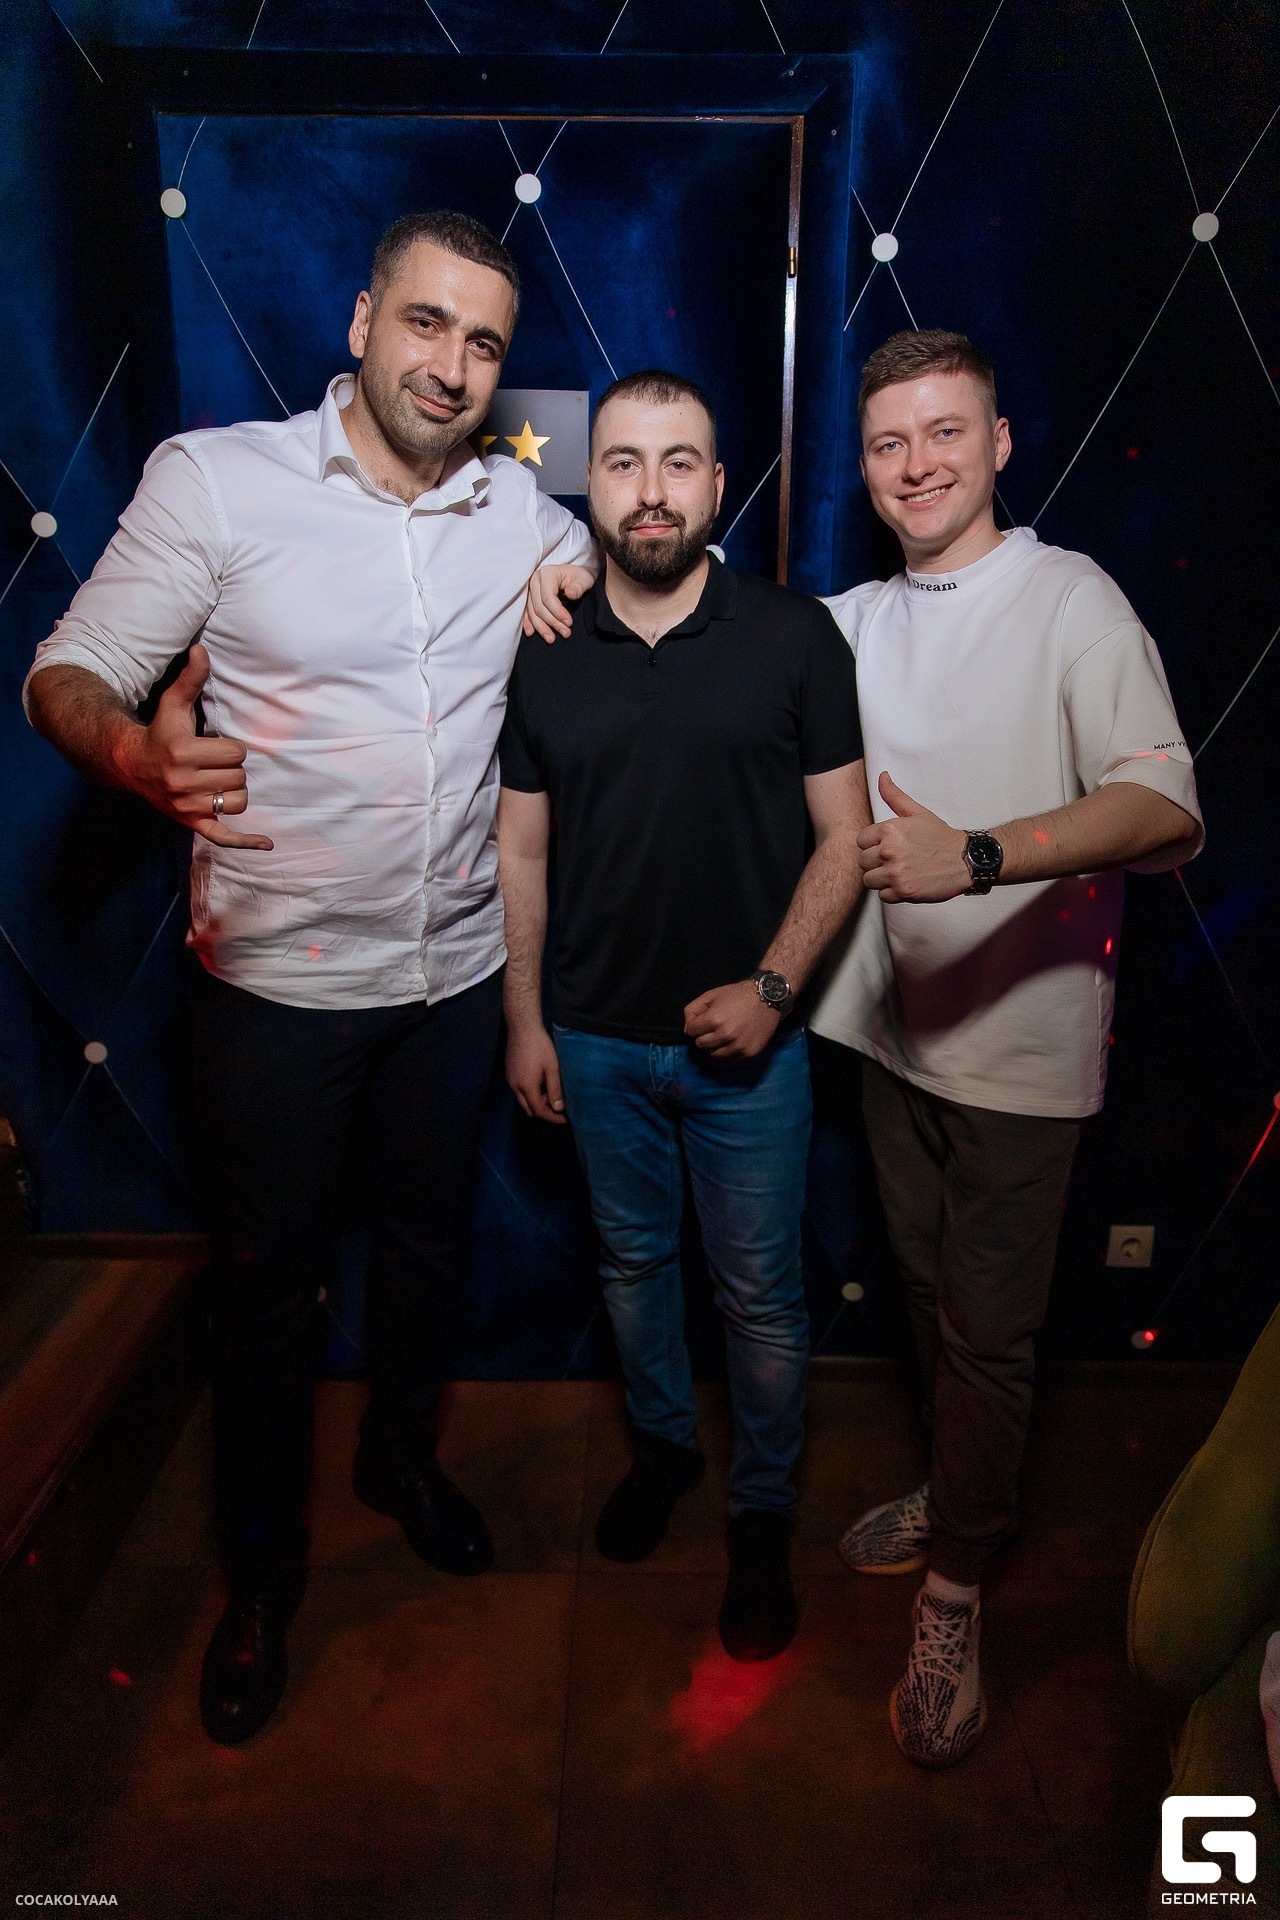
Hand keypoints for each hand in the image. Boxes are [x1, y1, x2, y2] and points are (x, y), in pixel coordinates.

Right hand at [114, 643, 272, 849]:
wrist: (130, 764)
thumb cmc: (160, 731)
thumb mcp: (173, 704)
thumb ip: (191, 679)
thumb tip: (202, 649)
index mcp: (183, 753)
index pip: (235, 754)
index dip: (232, 748)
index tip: (216, 745)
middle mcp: (184, 783)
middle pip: (239, 778)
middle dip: (232, 769)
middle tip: (214, 763)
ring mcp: (187, 807)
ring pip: (236, 803)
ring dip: (234, 792)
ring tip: (218, 781)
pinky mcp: (190, 823)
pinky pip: (222, 837)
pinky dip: (245, 842)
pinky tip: (267, 845)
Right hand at [506, 1023, 565, 1122]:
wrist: (523, 1028)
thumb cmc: (540, 1046)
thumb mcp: (552, 1068)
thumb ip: (555, 1089)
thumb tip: (558, 1108)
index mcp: (526, 1086)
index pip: (538, 1111)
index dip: (552, 1117)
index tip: (563, 1118)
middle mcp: (515, 1086)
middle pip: (529, 1109)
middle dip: (544, 1111)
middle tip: (558, 1107)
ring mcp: (510, 1080)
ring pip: (523, 1100)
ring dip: (536, 1102)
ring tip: (551, 1093)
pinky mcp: (509, 1073)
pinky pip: (519, 1091)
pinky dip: (530, 1093)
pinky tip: (540, 1083)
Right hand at [522, 563, 595, 641]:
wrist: (576, 576)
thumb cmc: (580, 577)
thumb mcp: (584, 579)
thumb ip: (579, 586)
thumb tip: (571, 594)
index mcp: (547, 573)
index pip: (548, 596)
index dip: (557, 612)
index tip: (569, 623)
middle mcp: (535, 580)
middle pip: (539, 606)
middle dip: (552, 622)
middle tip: (565, 633)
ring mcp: (531, 590)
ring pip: (533, 612)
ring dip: (541, 627)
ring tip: (551, 639)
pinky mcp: (529, 598)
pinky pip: (527, 612)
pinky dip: (529, 623)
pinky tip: (531, 633)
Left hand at [683, 981, 779, 1058]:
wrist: (767, 997)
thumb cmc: (737, 995)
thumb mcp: (711, 995)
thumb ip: (693, 1010)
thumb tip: (687, 1029)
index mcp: (714, 1020)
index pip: (690, 1032)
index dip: (694, 1025)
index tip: (702, 1022)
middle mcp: (725, 1036)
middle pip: (700, 1045)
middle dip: (703, 1036)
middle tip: (713, 1029)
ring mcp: (738, 1046)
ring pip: (713, 1055)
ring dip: (714, 1047)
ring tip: (723, 1036)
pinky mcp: (749, 1053)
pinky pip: (730, 1060)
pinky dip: (728, 1052)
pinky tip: (733, 1041)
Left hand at [857, 772, 967, 902]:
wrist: (965, 860)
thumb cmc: (940, 837)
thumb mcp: (917, 812)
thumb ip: (895, 796)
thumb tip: (882, 777)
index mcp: (889, 831)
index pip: (861, 841)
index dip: (873, 845)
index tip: (887, 847)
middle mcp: (889, 852)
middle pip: (863, 862)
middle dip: (876, 862)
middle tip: (895, 861)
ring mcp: (895, 873)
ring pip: (869, 880)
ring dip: (882, 879)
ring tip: (899, 872)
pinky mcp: (903, 892)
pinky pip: (883, 896)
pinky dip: (893, 893)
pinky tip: (906, 882)